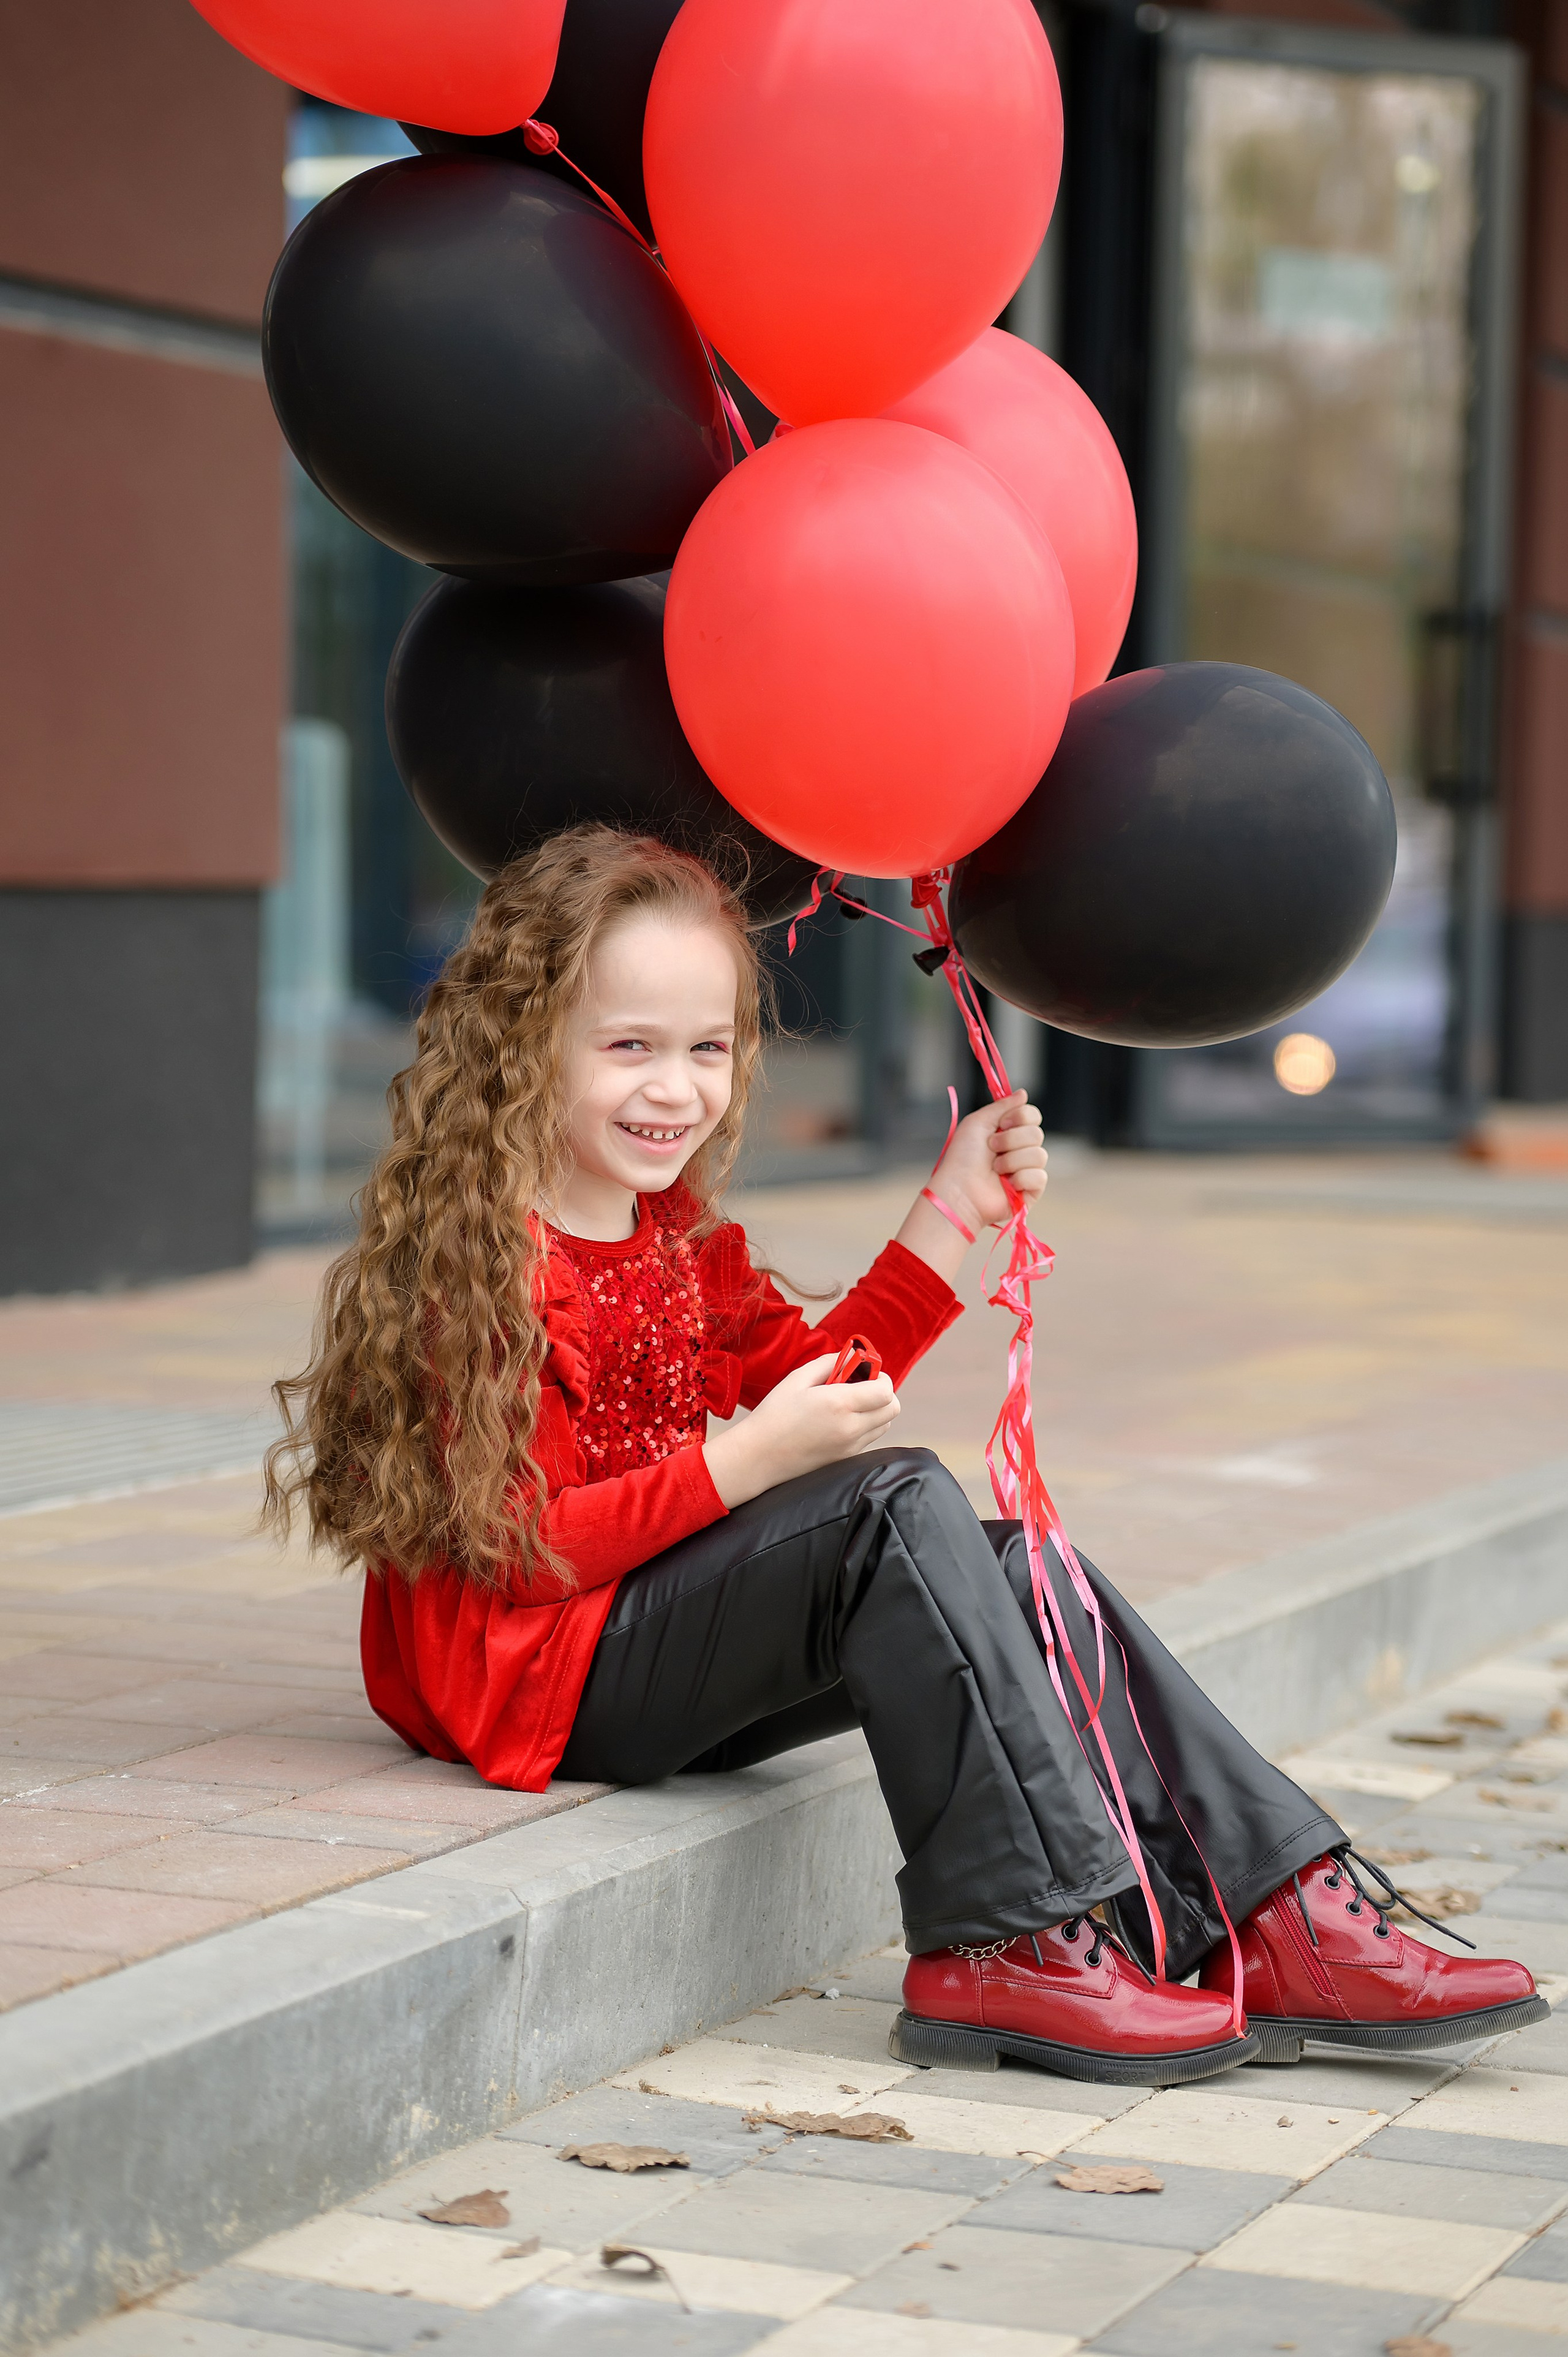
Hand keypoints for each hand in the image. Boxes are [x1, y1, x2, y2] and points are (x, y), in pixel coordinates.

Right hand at [703, 1353, 900, 1509]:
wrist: (759, 1456)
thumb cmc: (774, 1414)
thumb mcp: (797, 1378)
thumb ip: (830, 1362)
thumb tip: (853, 1355)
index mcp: (840, 1404)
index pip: (886, 1389)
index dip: (880, 1376)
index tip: (863, 1372)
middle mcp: (851, 1427)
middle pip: (892, 1408)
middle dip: (882, 1392)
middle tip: (858, 1386)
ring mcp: (851, 1446)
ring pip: (885, 1424)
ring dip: (876, 1410)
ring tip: (849, 1404)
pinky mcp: (847, 1458)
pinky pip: (871, 1437)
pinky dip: (866, 1425)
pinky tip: (841, 1420)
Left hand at [892, 1091, 1047, 1283]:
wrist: (959, 1189)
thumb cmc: (962, 1157)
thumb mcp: (978, 1122)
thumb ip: (1002, 1105)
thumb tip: (1024, 1093)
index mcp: (1009, 1132)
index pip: (1033, 1116)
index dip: (1021, 1116)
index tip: (1003, 1123)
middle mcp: (1020, 1150)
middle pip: (1037, 1133)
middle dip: (1011, 1140)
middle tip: (991, 1148)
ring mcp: (1027, 1170)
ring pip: (1039, 1154)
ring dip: (1012, 1160)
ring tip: (994, 1169)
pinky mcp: (1032, 1191)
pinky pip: (1040, 1176)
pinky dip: (1020, 1178)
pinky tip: (1006, 1185)